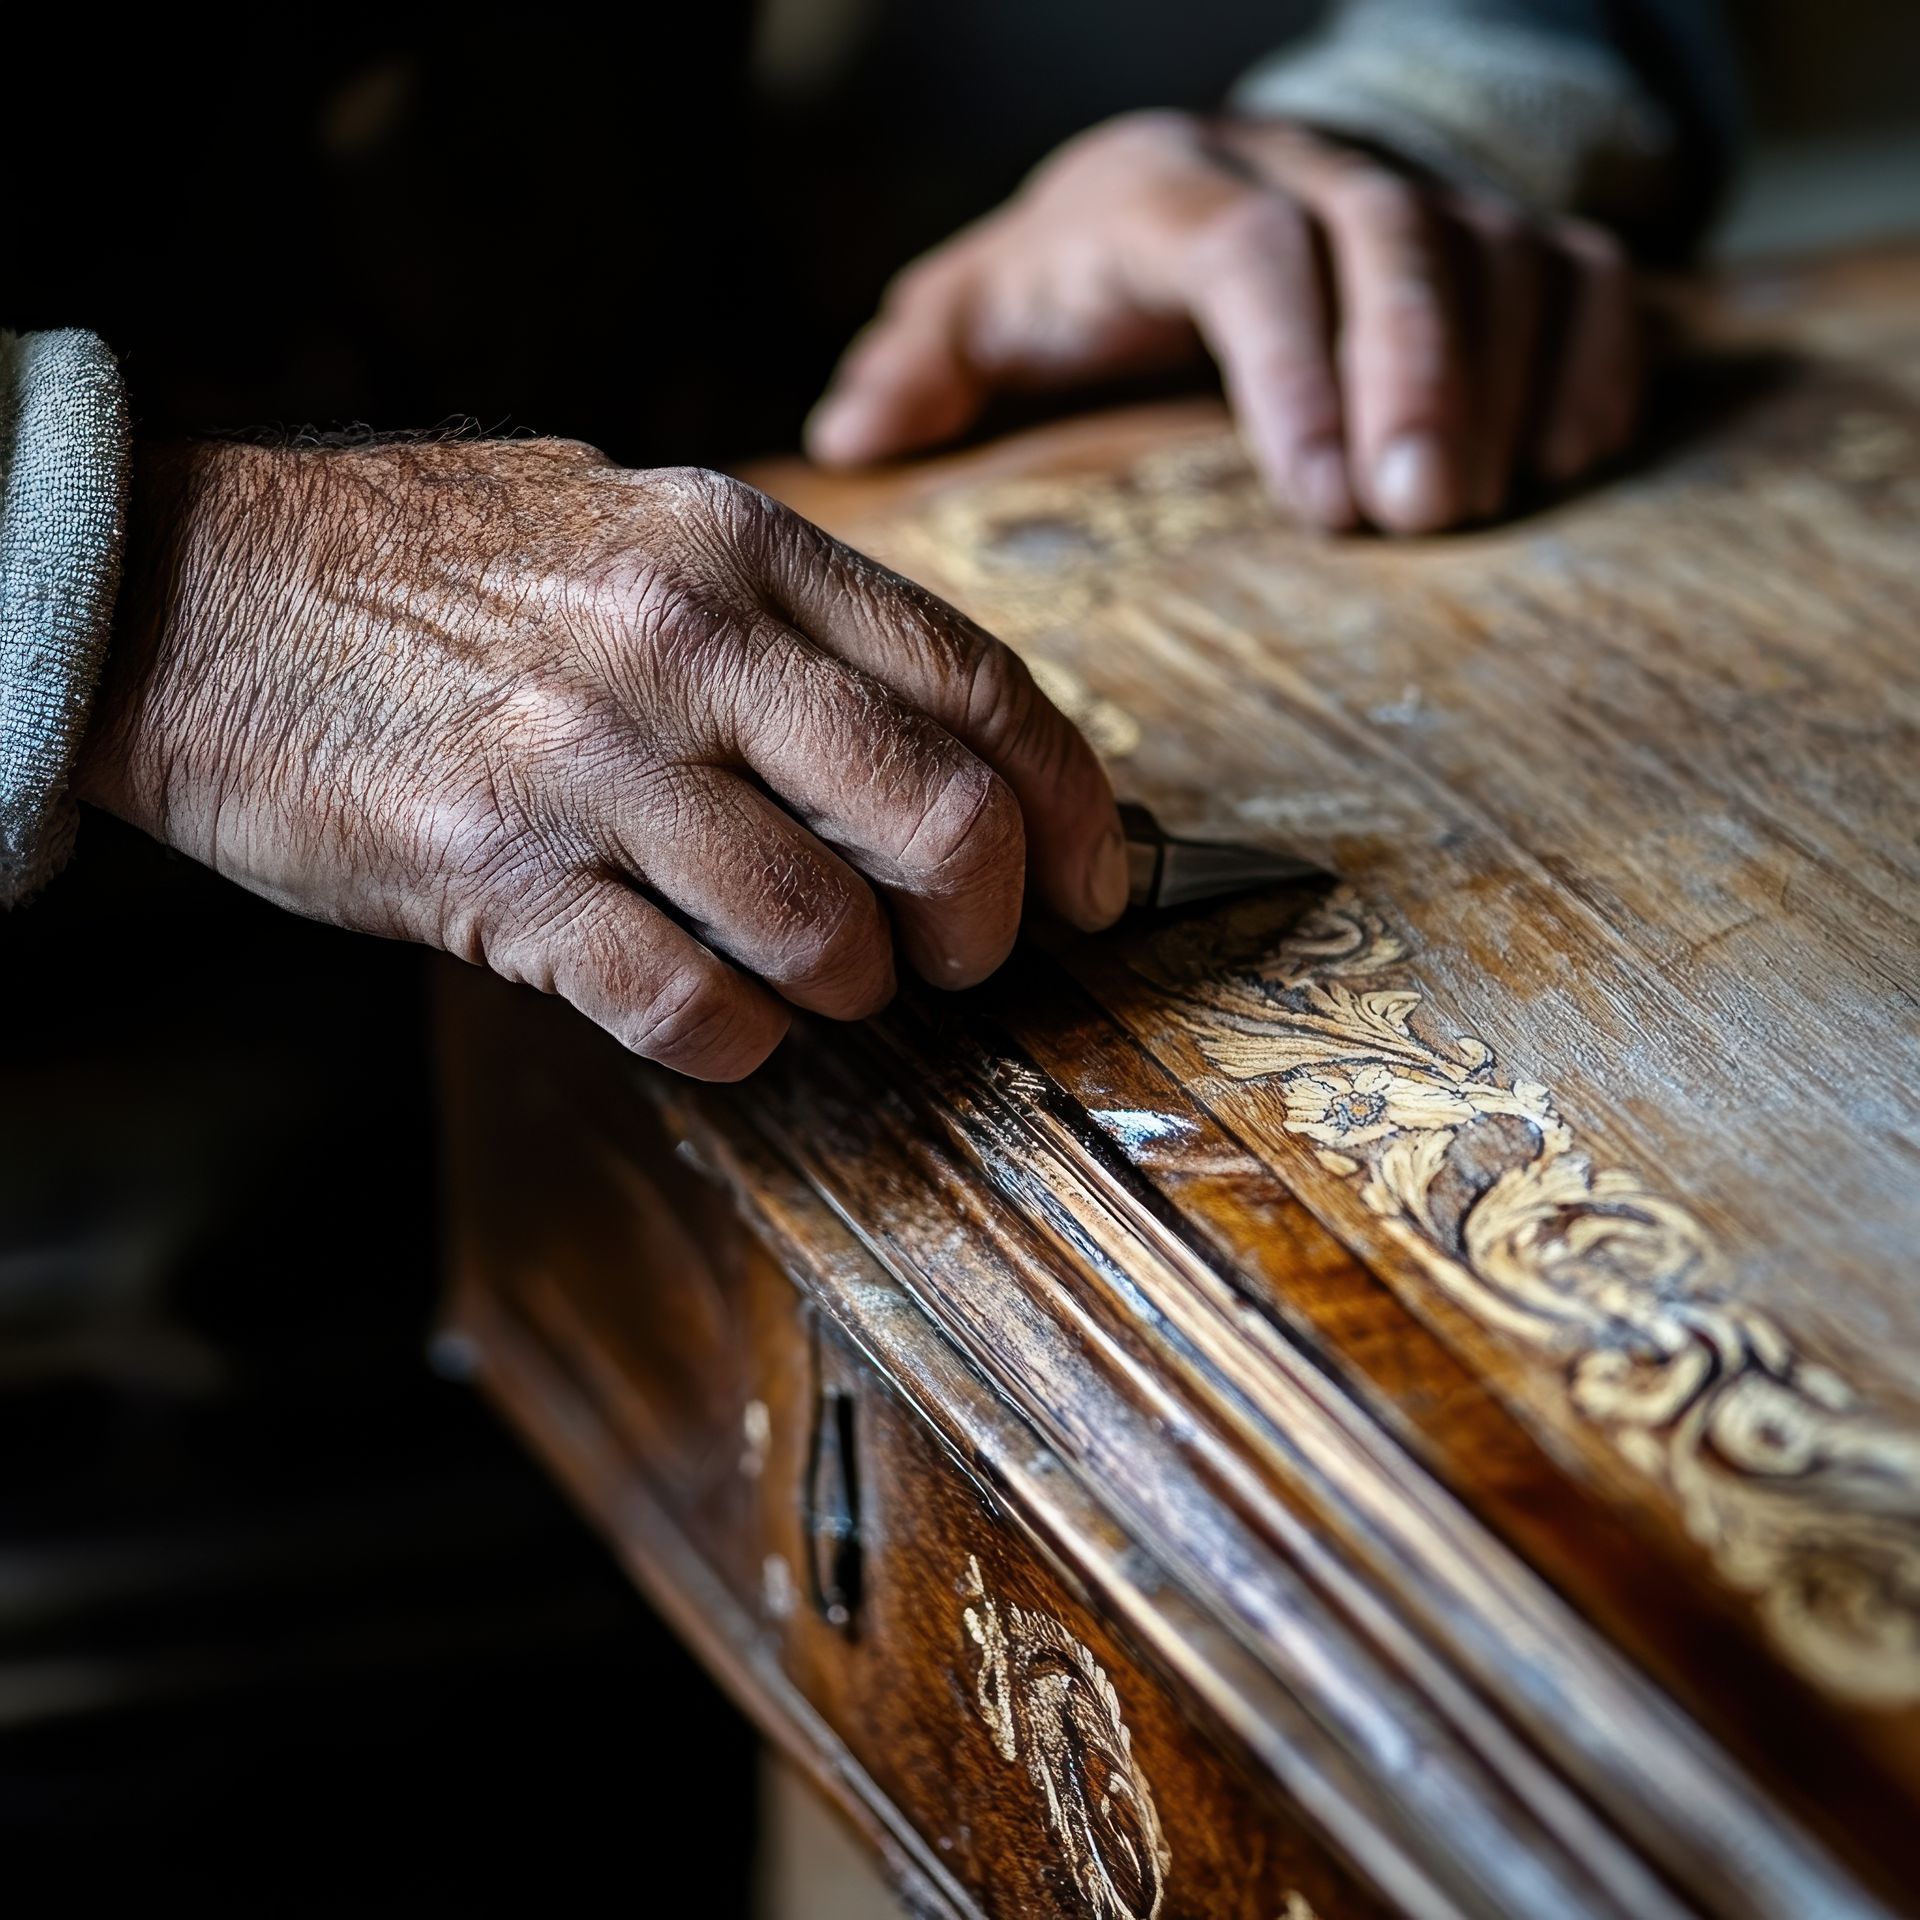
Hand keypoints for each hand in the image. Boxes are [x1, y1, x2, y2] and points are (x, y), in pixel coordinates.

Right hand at [76, 440, 1127, 1077]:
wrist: (191, 596)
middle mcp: (683, 644)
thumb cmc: (430, 573)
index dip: (1071, 807)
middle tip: (959, 958)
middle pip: (940, 818)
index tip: (1094, 884)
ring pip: (822, 931)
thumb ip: (786, 619)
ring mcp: (589, 764)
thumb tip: (939, 740)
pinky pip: (687, 1005)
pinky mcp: (500, 880)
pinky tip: (717, 1016)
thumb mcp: (630, 523)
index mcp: (738, 545)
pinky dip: (734, 1039)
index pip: (981, 686)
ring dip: (851, 989)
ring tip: (819, 981)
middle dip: (983, 925)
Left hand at [808, 112, 1640, 533]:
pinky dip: (1593, 358)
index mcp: (1167, 189)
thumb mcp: (986, 305)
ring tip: (1484, 509)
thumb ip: (927, 359)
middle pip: (1393, 239)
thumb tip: (848, 431)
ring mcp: (1409, 193)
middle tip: (1423, 519)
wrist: (1194, 192)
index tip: (1318, 501)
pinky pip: (1582, 271)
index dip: (1296, 367)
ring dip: (1507, 382)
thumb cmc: (1079, 278)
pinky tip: (1570, 459)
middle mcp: (1301, 168)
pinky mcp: (1490, 237)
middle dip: (1419, 378)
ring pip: (1499, 252)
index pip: (1248, 251)